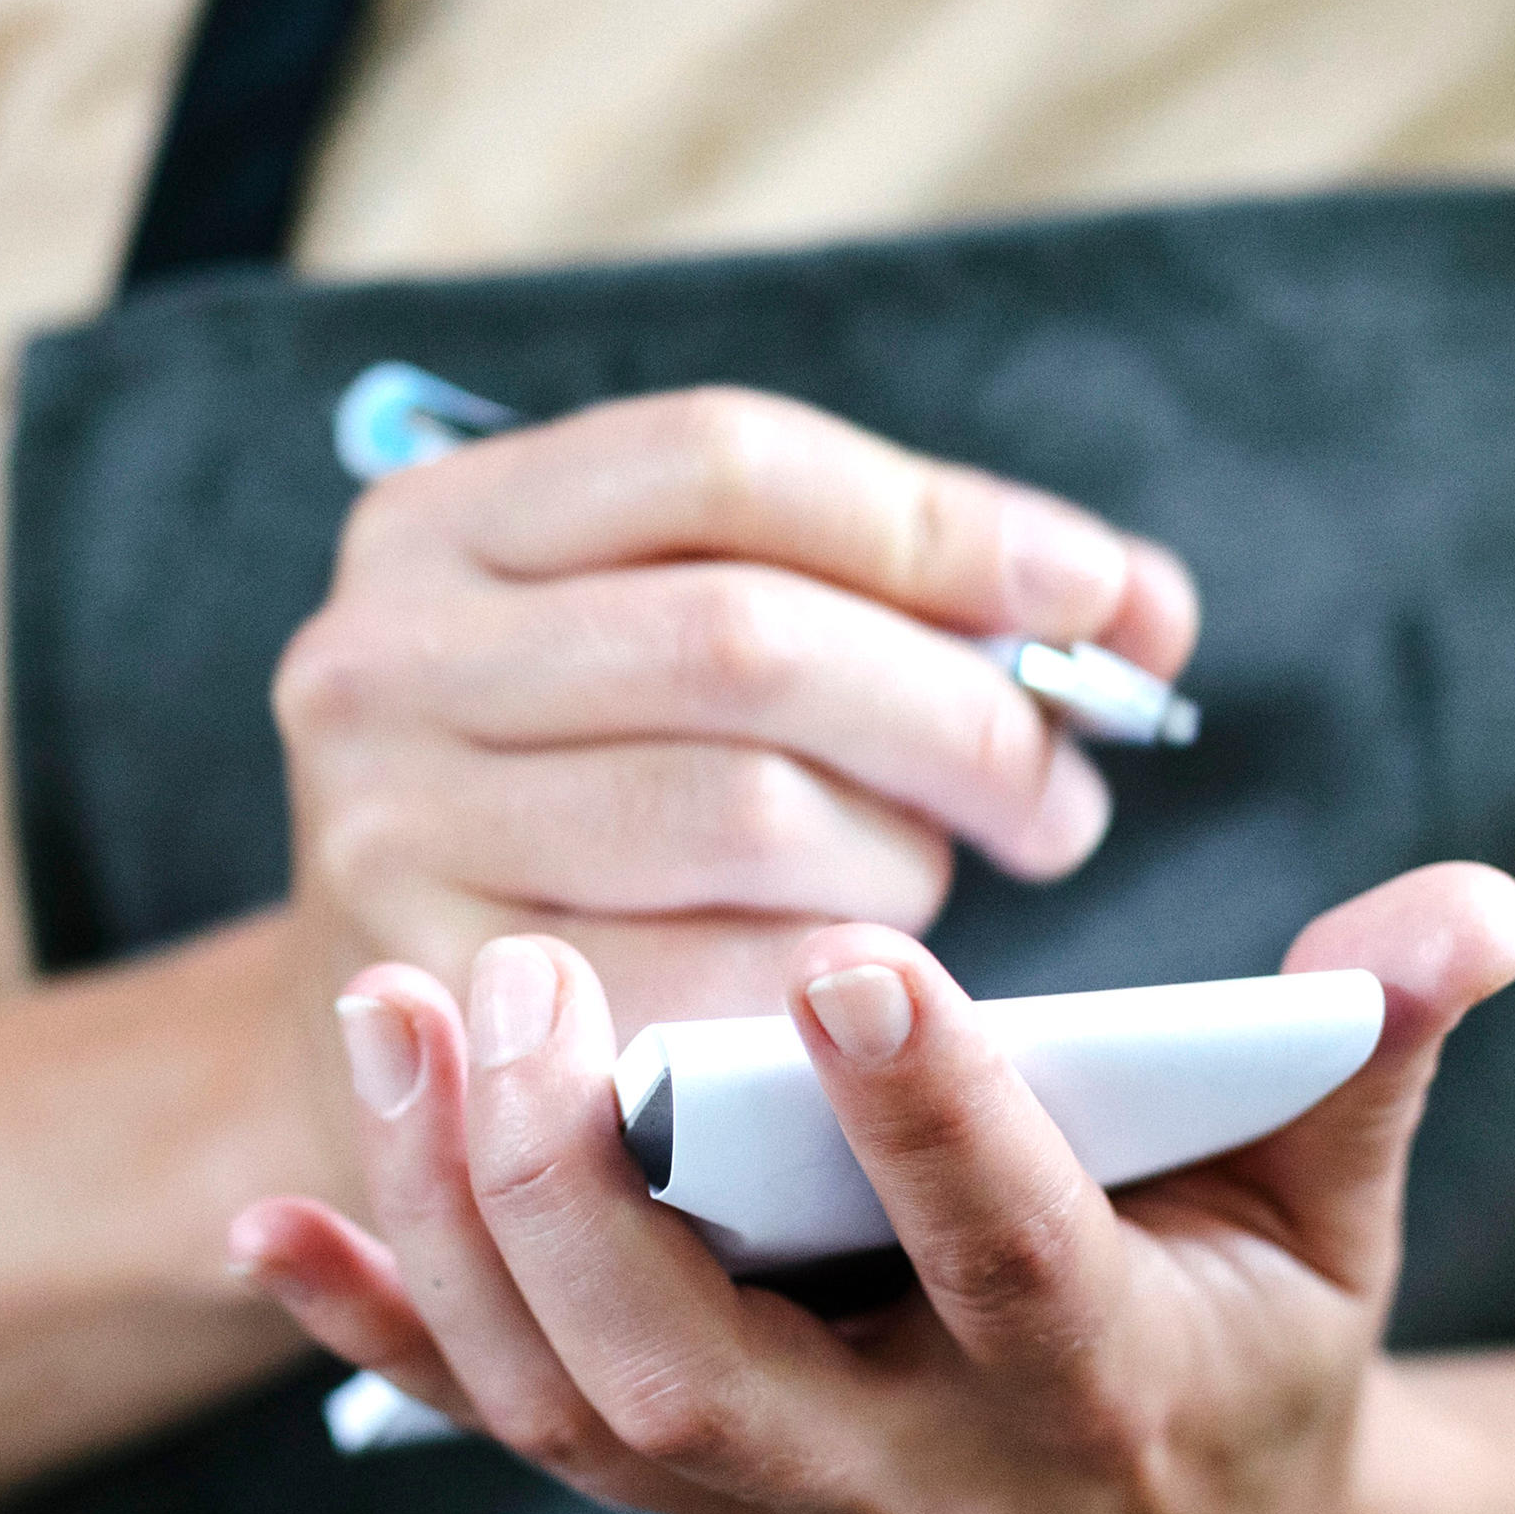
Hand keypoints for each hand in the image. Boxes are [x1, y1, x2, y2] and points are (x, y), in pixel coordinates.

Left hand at [225, 864, 1514, 1513]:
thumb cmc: (1259, 1338)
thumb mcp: (1341, 1209)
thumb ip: (1378, 1050)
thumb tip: (1478, 898)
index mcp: (1102, 1381)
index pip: (1011, 1250)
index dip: (937, 1120)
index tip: (847, 952)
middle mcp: (918, 1472)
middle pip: (712, 1366)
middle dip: (591, 1188)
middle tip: (521, 982)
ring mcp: (777, 1504)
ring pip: (581, 1397)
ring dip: (461, 1223)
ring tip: (392, 1011)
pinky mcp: (684, 1493)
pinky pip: (508, 1423)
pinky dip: (384, 1327)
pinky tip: (270, 1214)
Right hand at [264, 386, 1197, 1193]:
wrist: (400, 1054)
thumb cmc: (597, 820)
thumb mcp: (686, 654)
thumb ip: (901, 598)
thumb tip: (1140, 609)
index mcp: (440, 522)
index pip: (727, 459)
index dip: (940, 523)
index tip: (1095, 600)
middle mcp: (373, 661)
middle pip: (746, 639)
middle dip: (957, 712)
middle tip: (1063, 793)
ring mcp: (384, 839)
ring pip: (747, 812)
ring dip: (901, 858)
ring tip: (933, 888)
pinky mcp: (442, 1016)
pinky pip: (717, 980)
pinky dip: (834, 985)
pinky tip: (860, 995)